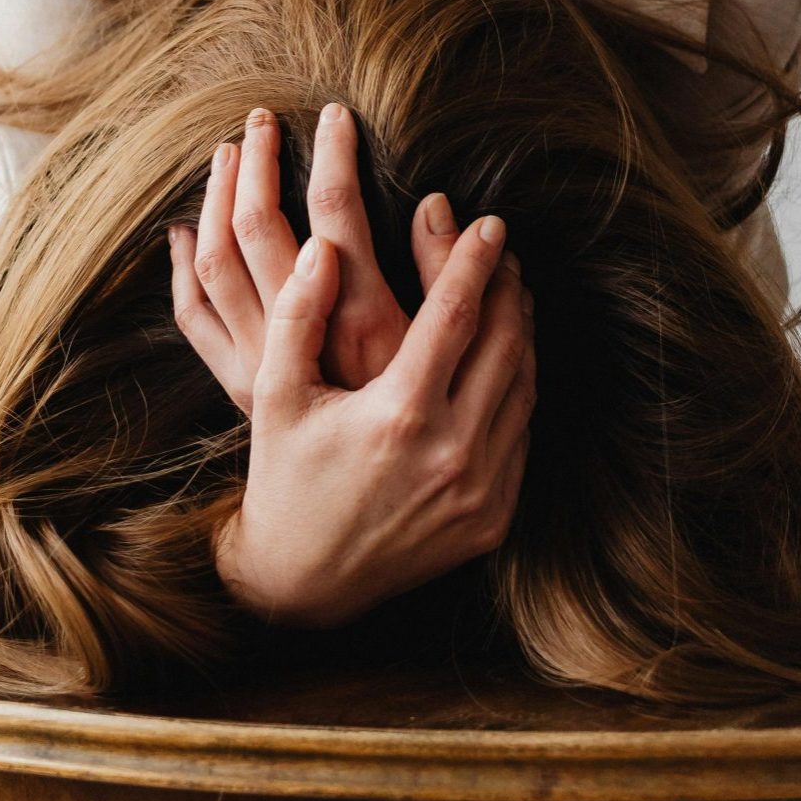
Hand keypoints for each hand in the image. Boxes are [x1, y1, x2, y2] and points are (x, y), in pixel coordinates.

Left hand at [168, 102, 466, 412]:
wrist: (356, 525)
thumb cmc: (417, 433)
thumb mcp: (443, 353)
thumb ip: (442, 277)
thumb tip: (436, 202)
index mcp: (361, 319)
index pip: (337, 209)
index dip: (334, 153)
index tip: (336, 113)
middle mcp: (300, 335)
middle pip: (261, 223)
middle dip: (261, 160)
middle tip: (264, 117)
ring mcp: (257, 358)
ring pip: (218, 259)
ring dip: (219, 196)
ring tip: (230, 151)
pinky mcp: (237, 382)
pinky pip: (193, 313)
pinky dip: (183, 266)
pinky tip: (184, 229)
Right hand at [211, 214, 534, 628]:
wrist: (305, 578)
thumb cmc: (285, 474)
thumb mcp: (278, 393)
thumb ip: (298, 314)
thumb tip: (324, 247)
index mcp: (399, 415)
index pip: (455, 315)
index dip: (473, 261)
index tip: (488, 223)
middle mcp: (451, 453)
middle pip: (503, 344)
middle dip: (508, 288)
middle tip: (502, 250)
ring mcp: (480, 490)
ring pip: (522, 386)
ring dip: (520, 332)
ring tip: (509, 292)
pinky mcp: (493, 518)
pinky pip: (520, 433)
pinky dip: (518, 385)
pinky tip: (503, 358)